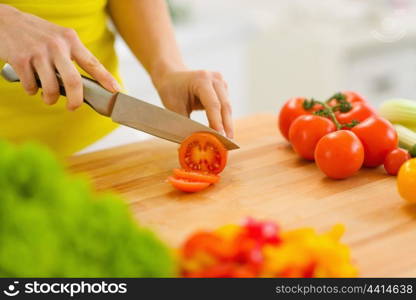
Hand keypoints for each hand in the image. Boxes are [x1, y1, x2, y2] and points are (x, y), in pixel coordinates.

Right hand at [0, 4, 119, 109]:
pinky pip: (31, 86)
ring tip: (48, 98)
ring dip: (49, 99)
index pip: (92, 63)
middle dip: (75, 100)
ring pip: (51, 88)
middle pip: (74, 82)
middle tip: (73, 107)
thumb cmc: (36, 34)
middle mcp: (56, 45)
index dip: (106, 79)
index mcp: (70, 40)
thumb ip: (72, 55)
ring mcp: (38, 52)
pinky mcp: (20, 59)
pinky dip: (31, 91)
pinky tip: (31, 85)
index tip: (115, 91)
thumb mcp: (59, 37)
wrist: (4, 21)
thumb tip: (88, 83)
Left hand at [152, 69, 233, 137]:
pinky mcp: (223, 89)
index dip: (217, 122)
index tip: (220, 137)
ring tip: (225, 141)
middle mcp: (214, 78)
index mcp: (201, 79)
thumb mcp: (174, 108)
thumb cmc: (171, 90)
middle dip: (226, 126)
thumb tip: (194, 143)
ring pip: (227, 108)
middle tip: (227, 143)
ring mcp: (220, 82)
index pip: (213, 104)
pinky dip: (224, 119)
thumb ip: (185, 124)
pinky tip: (222, 132)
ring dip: (227, 124)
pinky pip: (225, 107)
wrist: (172, 76)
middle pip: (224, 106)